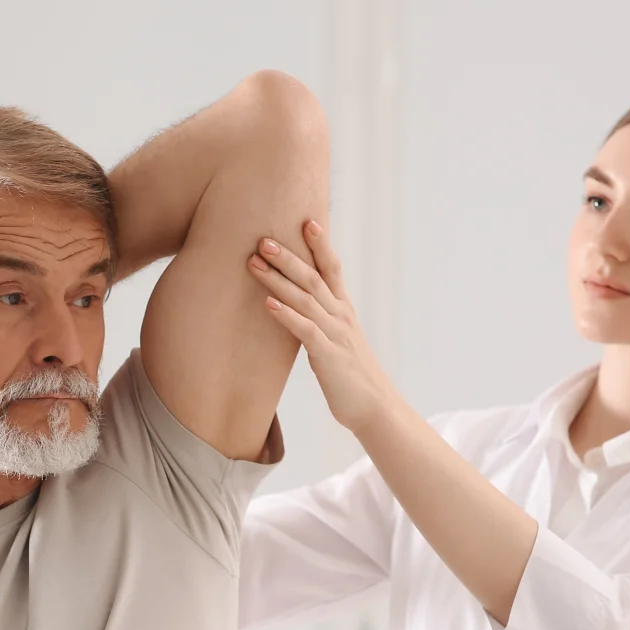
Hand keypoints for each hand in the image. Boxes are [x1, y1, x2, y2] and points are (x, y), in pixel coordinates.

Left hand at [248, 221, 399, 434]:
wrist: (374, 407)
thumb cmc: (351, 376)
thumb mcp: (337, 341)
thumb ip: (321, 321)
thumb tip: (299, 308)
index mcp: (343, 310)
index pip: (333, 269)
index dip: (321, 245)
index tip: (307, 221)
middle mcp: (340, 316)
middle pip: (313, 278)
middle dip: (288, 257)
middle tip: (263, 239)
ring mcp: (335, 334)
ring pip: (305, 299)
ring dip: (278, 280)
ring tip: (255, 263)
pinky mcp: (328, 355)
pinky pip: (305, 330)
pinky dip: (286, 316)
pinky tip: (268, 304)